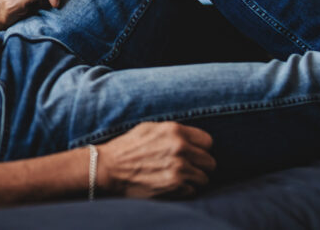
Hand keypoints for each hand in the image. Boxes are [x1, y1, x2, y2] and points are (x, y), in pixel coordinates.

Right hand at [97, 122, 215, 198]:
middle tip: (187, 168)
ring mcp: (179, 168)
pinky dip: (183, 190)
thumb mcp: (149, 128)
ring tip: (178, 177)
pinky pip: (192, 190)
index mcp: (174, 130)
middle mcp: (180, 148)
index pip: (208, 141)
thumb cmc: (127, 147)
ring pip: (204, 178)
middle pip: (210, 161)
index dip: (201, 148)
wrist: (109, 168)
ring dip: (193, 179)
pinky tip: (170, 184)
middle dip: (200, 165)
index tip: (194, 153)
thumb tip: (191, 138)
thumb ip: (172, 131)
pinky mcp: (175, 186)